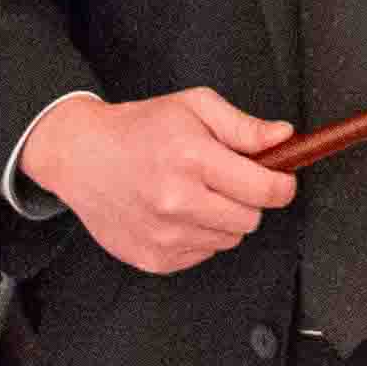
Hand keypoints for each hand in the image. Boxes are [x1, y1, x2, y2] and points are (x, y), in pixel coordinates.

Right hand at [23, 88, 298, 275]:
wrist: (81, 157)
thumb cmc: (139, 129)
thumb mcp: (195, 107)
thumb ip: (244, 126)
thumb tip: (285, 137)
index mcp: (192, 158)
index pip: (265, 189)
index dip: (282, 184)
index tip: (280, 179)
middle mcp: (177, 201)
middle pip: (251, 220)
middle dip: (248, 200)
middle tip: (225, 181)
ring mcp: (164, 235)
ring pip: (229, 240)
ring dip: (222, 219)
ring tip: (195, 194)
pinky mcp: (153, 258)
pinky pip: (202, 254)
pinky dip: (198, 236)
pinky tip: (176, 213)